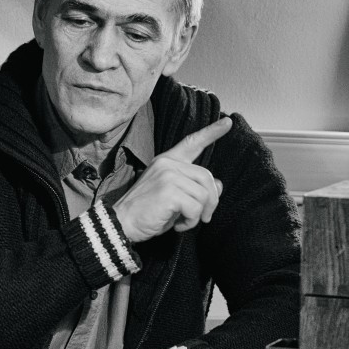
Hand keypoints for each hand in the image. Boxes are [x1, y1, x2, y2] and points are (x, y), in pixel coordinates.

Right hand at [112, 117, 230, 242]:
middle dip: (211, 201)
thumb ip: (194, 188)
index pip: (192, 143)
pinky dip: (190, 222)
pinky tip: (177, 225)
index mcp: (167, 161)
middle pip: (207, 177)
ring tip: (182, 221)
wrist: (121, 223)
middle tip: (204, 217)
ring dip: (197, 215)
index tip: (228, 123)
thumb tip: (219, 185)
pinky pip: (195, 208)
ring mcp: (168, 175)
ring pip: (204, 195)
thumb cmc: (147, 212)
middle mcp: (168, 164)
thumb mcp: (174, 198)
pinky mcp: (169, 191)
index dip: (211, 132)